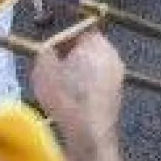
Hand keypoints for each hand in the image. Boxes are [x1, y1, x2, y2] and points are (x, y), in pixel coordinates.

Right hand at [31, 29, 124, 160]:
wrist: (89, 133)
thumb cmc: (65, 97)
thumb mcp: (43, 69)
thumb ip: (45, 52)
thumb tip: (49, 49)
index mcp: (96, 42)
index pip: (80, 27)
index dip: (62, 35)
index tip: (49, 47)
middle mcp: (113, 54)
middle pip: (89, 46)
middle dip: (71, 54)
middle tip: (53, 66)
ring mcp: (118, 74)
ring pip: (94, 65)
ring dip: (79, 71)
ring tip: (61, 86)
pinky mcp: (117, 93)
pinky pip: (98, 82)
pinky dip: (86, 87)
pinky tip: (72, 100)